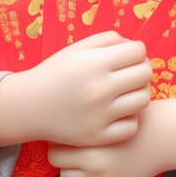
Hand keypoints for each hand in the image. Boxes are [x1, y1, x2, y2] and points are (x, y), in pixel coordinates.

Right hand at [28, 31, 151, 145]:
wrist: (29, 105)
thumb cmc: (56, 72)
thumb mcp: (77, 48)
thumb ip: (108, 40)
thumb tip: (135, 47)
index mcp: (94, 63)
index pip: (138, 51)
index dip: (136, 50)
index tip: (128, 55)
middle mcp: (99, 89)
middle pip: (145, 74)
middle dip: (142, 68)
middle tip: (131, 72)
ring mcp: (100, 115)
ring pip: (143, 100)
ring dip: (139, 91)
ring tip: (127, 90)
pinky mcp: (98, 136)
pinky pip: (132, 125)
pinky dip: (130, 117)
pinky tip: (119, 110)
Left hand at [48, 106, 161, 176]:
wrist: (158, 137)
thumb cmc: (131, 118)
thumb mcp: (107, 112)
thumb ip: (84, 117)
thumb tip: (57, 118)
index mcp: (91, 141)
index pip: (54, 148)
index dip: (57, 140)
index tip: (64, 133)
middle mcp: (94, 163)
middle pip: (58, 164)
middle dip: (61, 154)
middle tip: (69, 146)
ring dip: (71, 169)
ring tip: (80, 158)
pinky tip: (91, 172)